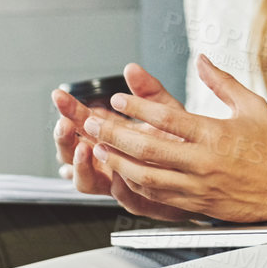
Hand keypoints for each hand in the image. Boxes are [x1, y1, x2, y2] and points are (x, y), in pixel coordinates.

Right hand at [51, 65, 186, 197]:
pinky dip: (117, 186)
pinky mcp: (138, 199)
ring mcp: (118, 182)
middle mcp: (108, 160)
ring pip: (86, 181)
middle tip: (65, 125)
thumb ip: (148, 91)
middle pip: (72, 154)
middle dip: (65, 139)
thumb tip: (131, 68)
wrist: (207, 169)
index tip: (59, 96)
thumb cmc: (182, 139)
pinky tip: (117, 175)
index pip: (82, 122)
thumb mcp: (165, 110)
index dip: (69, 110)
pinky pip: (121, 197)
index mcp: (112, 136)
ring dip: (81, 166)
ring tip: (85, 149)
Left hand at [83, 56, 266, 223]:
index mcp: (216, 134)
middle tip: (93, 123)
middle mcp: (203, 161)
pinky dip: (134, 183)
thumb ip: (223, 83)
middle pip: (148, 147)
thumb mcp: (252, 106)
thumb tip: (203, 59)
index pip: (168, 118)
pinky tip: (122, 173)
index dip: (138, 107)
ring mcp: (197, 185)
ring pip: (145, 175)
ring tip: (98, 149)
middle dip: (114, 134)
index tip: (118, 99)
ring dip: (117, 162)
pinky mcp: (194, 202)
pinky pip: (156, 195)